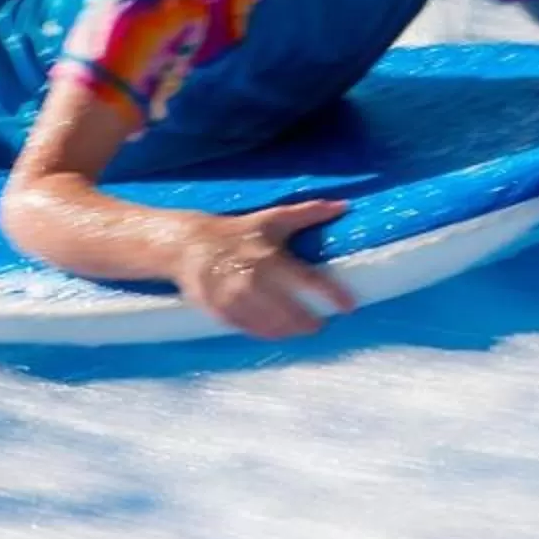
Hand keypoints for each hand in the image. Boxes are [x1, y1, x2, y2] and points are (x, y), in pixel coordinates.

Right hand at [171, 198, 356, 338]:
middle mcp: (254, 281)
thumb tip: (343, 205)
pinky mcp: (222, 313)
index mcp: (270, 257)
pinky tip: (276, 330)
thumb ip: (308, 213)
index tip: (349, 306)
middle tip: (319, 323)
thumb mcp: (272, 219)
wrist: (189, 245)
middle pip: (291, 314)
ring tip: (299, 327)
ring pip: (272, 327)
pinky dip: (267, 333)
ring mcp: (236, 300)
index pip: (308, 281)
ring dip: (290, 331)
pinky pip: (251, 330)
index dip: (332, 295)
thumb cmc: (236, 231)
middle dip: (310, 323)